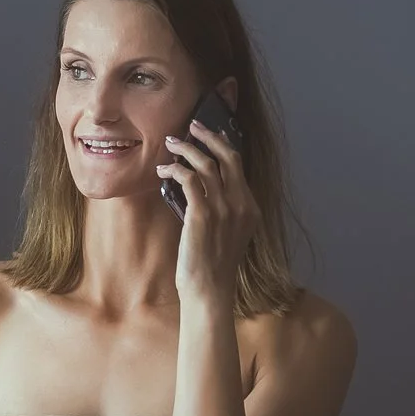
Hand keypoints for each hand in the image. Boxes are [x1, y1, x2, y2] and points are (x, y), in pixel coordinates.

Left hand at [154, 120, 259, 305]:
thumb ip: (223, 211)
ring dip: (187, 149)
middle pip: (228, 157)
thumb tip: (201, 187)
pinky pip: (189, 180)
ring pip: (207, 164)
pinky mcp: (203, 215)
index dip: (223, 145)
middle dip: (209, 136)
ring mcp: (224, 209)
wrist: (209, 290)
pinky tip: (164, 170)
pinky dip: (175, 169)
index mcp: (250, 208)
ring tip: (171, 144)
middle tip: (192, 125)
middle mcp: (241, 204)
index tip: (209, 134)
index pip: (239, 166)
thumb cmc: (212, 266)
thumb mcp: (227, 234)